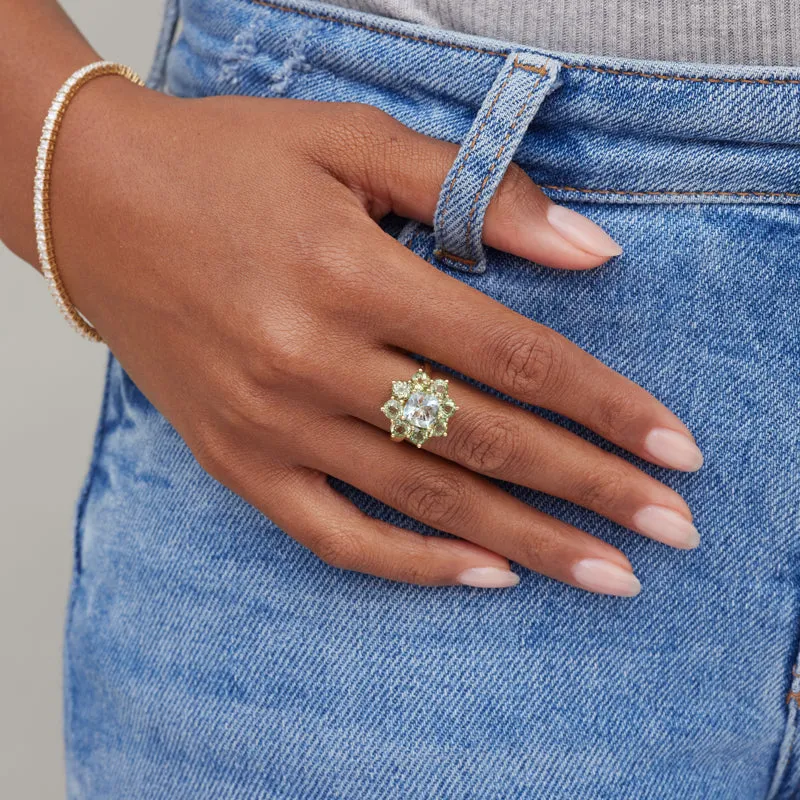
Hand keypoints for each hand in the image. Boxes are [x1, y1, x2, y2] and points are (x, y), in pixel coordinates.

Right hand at [54, 78, 702, 595]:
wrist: (98, 205)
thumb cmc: (226, 164)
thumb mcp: (348, 143)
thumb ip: (475, 193)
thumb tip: (591, 248)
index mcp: (349, 272)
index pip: (512, 354)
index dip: (604, 404)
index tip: (674, 446)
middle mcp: (312, 361)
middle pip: (483, 439)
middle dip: (591, 488)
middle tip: (671, 529)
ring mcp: (271, 424)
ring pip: (423, 500)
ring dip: (527, 542)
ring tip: (608, 573)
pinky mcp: (237, 462)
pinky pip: (334, 534)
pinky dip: (412, 564)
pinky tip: (483, 577)